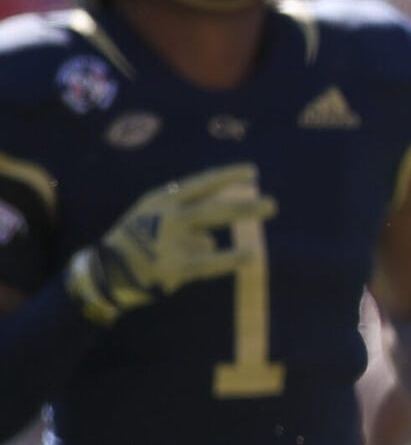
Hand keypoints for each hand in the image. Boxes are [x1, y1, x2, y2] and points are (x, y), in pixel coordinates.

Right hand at [66, 164, 276, 325]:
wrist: (104, 273)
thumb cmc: (135, 244)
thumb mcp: (153, 221)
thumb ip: (184, 223)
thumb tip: (211, 240)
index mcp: (161, 201)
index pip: (200, 184)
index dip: (227, 177)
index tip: (252, 172)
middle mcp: (166, 215)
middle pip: (211, 205)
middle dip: (243, 202)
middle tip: (272, 204)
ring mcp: (169, 239)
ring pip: (211, 223)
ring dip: (242, 214)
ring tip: (268, 210)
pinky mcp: (174, 265)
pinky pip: (210, 260)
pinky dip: (232, 257)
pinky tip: (252, 255)